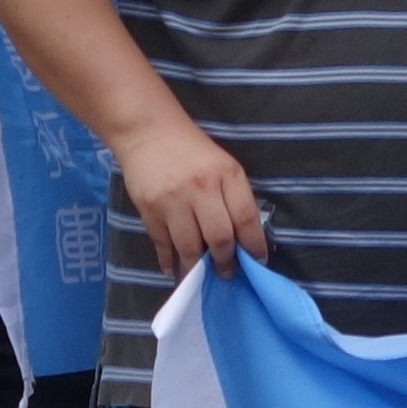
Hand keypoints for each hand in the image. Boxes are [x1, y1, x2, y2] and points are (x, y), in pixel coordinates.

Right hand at [113, 113, 266, 268]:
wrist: (148, 132)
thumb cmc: (193, 151)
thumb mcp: (223, 166)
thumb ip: (234, 197)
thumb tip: (243, 240)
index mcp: (227, 174)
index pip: (246, 217)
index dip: (254, 245)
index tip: (258, 262)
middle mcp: (201, 188)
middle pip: (219, 237)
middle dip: (226, 262)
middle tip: (227, 272)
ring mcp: (173, 200)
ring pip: (190, 247)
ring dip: (198, 268)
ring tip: (203, 275)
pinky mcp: (149, 209)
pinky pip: (163, 244)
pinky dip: (169, 261)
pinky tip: (175, 270)